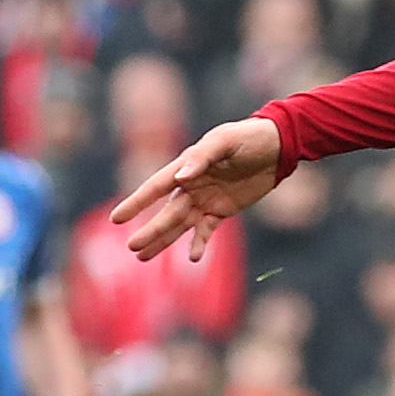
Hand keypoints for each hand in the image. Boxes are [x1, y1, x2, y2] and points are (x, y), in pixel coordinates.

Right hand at [113, 118, 283, 260]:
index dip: (136, 202)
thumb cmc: (248, 137)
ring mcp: (205, 199)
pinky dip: (199, 243)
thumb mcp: (225, 142)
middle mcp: (190, 185)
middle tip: (132, 247)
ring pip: (180, 225)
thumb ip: (202, 158)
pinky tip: (194, 258)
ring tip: (143, 258)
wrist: (277, 146)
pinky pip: (206, 230)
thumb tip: (180, 177)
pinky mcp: (222, 210)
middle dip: (150, 230)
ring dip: (164, 241)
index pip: (155, 187)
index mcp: (186, 166)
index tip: (117, 218)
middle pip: (166, 212)